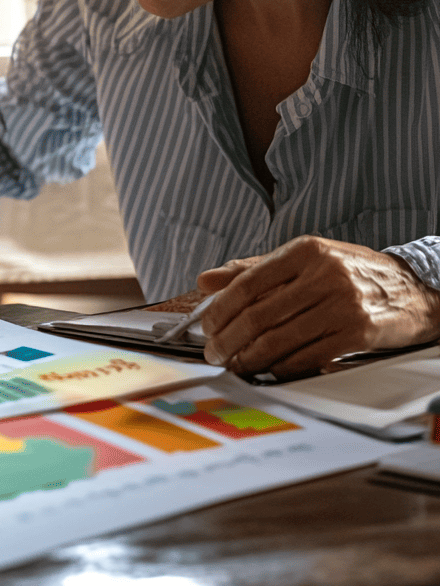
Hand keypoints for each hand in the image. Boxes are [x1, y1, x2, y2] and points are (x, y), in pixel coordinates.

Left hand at [196, 237, 439, 379]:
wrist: (413, 289)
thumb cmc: (351, 273)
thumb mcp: (304, 259)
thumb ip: (253, 269)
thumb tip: (206, 282)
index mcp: (305, 250)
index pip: (248, 283)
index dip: (221, 310)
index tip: (207, 327)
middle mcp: (323, 275)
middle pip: (259, 315)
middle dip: (229, 339)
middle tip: (214, 352)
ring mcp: (342, 305)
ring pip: (280, 339)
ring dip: (249, 358)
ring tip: (234, 364)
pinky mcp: (358, 334)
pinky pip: (307, 357)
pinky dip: (281, 367)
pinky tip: (268, 369)